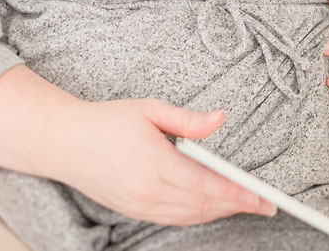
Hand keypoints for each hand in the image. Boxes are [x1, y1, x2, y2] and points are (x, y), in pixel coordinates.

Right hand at [50, 99, 277, 225]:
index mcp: (154, 164)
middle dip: (237, 206)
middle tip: (265, 204)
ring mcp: (139, 205)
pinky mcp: (132, 211)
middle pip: (202, 205)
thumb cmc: (107, 122)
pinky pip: (173, 219)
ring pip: (189, 216)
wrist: (63, 143)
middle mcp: (147, 191)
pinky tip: (212, 207)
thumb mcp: (150, 110)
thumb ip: (189, 120)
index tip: (260, 198)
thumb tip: (220, 119)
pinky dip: (197, 215)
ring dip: (219, 212)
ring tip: (245, 205)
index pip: (206, 185)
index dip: (237, 194)